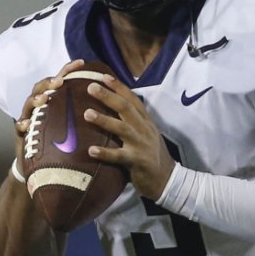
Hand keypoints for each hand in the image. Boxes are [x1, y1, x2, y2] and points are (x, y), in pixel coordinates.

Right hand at [14, 60, 86, 172]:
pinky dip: (22, 124)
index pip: (60, 80)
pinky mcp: (22, 134)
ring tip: (43, 98)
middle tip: (59, 81)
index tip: (81, 62)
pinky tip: (25, 124)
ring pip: (28, 105)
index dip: (69, 70)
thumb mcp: (74, 122)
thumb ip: (85, 107)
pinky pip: (19, 128)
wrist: (43, 164)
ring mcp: (29, 118)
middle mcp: (40, 106)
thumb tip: (109, 94)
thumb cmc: (62, 140)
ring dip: (35, 100)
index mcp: (54, 100)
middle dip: (49, 82)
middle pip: (40, 88)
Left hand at [83, 75, 175, 200]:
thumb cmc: (151, 155)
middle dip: (108, 96)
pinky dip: (105, 153)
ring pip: (121, 128)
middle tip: (91, 86)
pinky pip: (119, 156)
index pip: (132, 99)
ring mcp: (141, 144)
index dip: (119, 87)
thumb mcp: (146, 134)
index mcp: (146, 121)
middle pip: (125, 108)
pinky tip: (91, 150)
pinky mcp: (137, 161)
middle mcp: (144, 129)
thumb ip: (133, 122)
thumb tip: (113, 110)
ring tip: (86, 113)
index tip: (103, 76)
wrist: (167, 179)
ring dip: (104, 120)